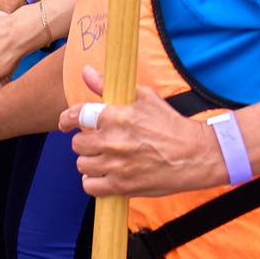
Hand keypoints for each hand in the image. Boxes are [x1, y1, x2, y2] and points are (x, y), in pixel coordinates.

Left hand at [66, 75, 224, 197]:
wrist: (195, 155)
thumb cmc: (170, 124)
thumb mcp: (143, 97)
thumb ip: (108, 87)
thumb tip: (86, 72)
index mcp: (118, 116)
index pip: (79, 116)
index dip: (66, 119)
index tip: (64, 124)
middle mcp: (114, 140)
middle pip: (77, 144)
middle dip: (85, 142)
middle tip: (98, 142)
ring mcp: (117, 165)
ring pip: (82, 164)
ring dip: (90, 161)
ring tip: (103, 158)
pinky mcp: (122, 186)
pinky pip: (90, 186)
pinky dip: (94, 181)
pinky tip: (104, 174)